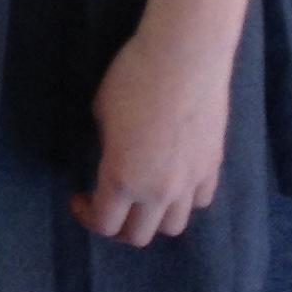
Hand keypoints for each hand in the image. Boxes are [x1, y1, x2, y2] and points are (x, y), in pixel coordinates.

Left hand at [71, 33, 230, 248]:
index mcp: (122, 178)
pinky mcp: (212, 166)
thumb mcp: (102, 112)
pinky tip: (174, 180)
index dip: (86, 215)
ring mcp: (190, 182)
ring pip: (173, 225)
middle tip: (108, 204)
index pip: (105, 223)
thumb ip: (106, 145)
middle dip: (118, 226)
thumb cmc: (132, 77)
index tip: (79, 198)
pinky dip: (185, 199)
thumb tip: (112, 155)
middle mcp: (158, 191)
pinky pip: (200, 200)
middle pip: (139, 235)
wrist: (184, 56)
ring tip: (143, 198)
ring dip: (153, 218)